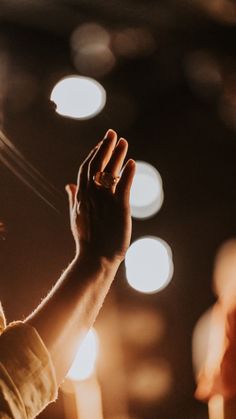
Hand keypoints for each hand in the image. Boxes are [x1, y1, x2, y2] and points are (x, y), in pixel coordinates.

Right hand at [66, 129, 135, 264]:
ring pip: (111, 172)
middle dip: (105, 147)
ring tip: (124, 142)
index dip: (94, 154)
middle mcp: (92, 195)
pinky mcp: (120, 208)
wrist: (96, 259)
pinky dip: (128, 174)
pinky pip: (124, 187)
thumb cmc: (88, 239)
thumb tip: (69, 185)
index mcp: (82, 196)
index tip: (101, 143)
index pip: (86, 168)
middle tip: (112, 133)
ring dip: (117, 155)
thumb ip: (74, 198)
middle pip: (98, 165)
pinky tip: (133, 163)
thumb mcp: (77, 216)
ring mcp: (106, 201)